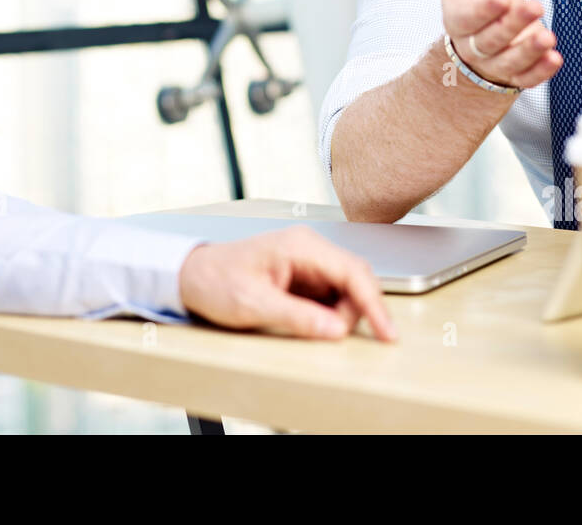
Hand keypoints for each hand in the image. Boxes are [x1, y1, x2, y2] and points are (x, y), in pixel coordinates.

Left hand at [177, 226, 397, 341]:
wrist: (193, 275)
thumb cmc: (217, 280)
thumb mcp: (254, 304)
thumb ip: (298, 316)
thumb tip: (336, 329)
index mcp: (301, 246)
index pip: (353, 272)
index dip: (375, 304)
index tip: (388, 331)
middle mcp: (310, 248)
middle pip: (357, 279)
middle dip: (357, 311)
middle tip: (333, 335)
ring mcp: (310, 261)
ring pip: (348, 289)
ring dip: (343, 314)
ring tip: (310, 326)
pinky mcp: (306, 275)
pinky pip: (334, 294)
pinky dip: (332, 313)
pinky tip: (312, 321)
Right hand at [398, 0, 559, 90]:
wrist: (489, 14)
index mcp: (458, 20)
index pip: (467, 19)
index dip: (483, 11)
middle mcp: (474, 46)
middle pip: (491, 41)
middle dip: (513, 25)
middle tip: (533, 6)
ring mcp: (497, 60)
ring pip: (509, 62)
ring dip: (529, 52)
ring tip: (547, 38)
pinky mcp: (517, 71)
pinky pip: (526, 77)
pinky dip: (541, 72)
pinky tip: (554, 59)